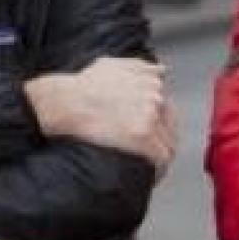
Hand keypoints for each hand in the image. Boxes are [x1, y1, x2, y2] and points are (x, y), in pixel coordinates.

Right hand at [25, 57, 176, 169]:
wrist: (67, 102)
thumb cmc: (84, 85)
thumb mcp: (113, 64)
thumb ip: (140, 67)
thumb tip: (161, 71)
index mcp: (151, 82)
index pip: (167, 107)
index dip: (161, 123)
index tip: (155, 134)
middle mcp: (154, 97)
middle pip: (170, 125)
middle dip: (163, 139)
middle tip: (153, 152)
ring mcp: (149, 117)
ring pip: (169, 142)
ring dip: (162, 155)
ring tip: (153, 167)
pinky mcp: (142, 137)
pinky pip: (162, 157)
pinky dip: (159, 168)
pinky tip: (153, 175)